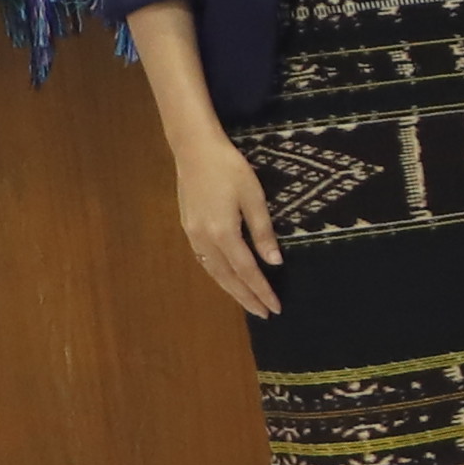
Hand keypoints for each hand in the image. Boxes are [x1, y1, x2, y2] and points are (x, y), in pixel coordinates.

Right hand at [165, 131, 281, 317]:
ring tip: (248, 302)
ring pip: (213, 271)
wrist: (194, 150)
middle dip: (246, 297)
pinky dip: (218, 274)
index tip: (275, 307)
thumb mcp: (254, 197)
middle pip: (227, 277)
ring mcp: (192, 234)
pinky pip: (204, 260)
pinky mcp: (188, 227)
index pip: (247, 270)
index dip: (261, 290)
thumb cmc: (230, 169)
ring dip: (231, 289)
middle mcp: (204, 239)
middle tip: (264, 314)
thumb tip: (273, 262)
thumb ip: (263, 231)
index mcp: (223, 232)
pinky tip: (227, 279)